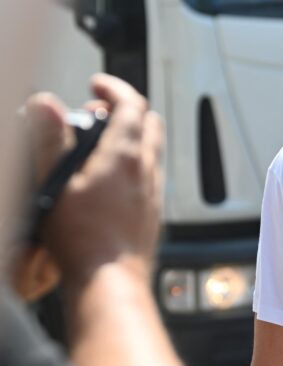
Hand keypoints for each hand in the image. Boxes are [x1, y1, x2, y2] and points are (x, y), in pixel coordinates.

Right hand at [23, 74, 163, 286]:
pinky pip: (152, 176)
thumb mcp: (57, 183)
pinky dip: (137, 164)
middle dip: (128, 110)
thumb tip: (46, 104)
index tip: (98, 84)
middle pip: (150, 123)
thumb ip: (51, 140)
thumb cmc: (83, 239)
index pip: (131, 104)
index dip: (114, 88)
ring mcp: (153, 191)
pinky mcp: (153, 212)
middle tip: (99, 113)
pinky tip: (114, 181)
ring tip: (104, 145)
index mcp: (126, 155)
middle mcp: (147, 169)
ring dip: (134, 137)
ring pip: (154, 149)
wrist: (110, 281)